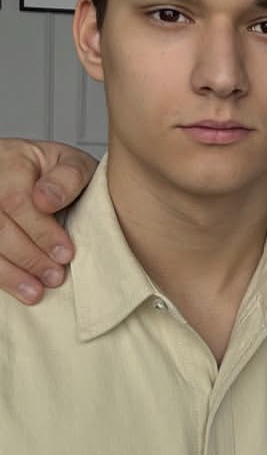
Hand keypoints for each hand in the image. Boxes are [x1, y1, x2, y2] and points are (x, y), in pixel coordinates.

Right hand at [0, 139, 96, 303]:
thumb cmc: (52, 171)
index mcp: (11, 163)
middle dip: (29, 257)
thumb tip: (47, 200)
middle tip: (55, 277)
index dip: (42, 232)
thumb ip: (69, 176)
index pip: (17, 201)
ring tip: (36, 292)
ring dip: (10, 273)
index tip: (66, 254)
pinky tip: (16, 288)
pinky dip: (0, 274)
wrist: (24, 170)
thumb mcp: (71, 162)